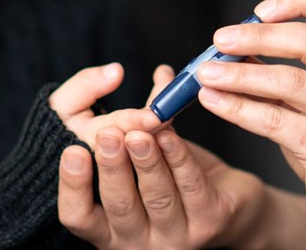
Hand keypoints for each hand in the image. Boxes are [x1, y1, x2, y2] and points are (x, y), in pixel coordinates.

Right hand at [58, 66, 268, 248]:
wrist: (232, 200)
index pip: (78, 216)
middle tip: (108, 135)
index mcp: (110, 227)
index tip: (72, 151)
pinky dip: (179, 158)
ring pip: (157, 197)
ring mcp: (175, 237)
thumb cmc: (177, 176)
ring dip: (147, 161)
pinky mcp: (209, 223)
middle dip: (112, 166)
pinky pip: (191, 187)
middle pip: (119, 205)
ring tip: (139, 133)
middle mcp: (137, 240)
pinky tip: (171, 135)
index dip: (73, 186)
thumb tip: (121, 73)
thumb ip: (131, 119)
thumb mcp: (144, 151)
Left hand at [194, 0, 305, 235]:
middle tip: (219, 41)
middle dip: (255, 36)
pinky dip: (238, 108)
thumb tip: (230, 45)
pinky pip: (276, 120)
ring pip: (289, 80)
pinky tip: (214, 102)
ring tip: (205, 74)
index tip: (257, 11)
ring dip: (238, 74)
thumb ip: (284, 66)